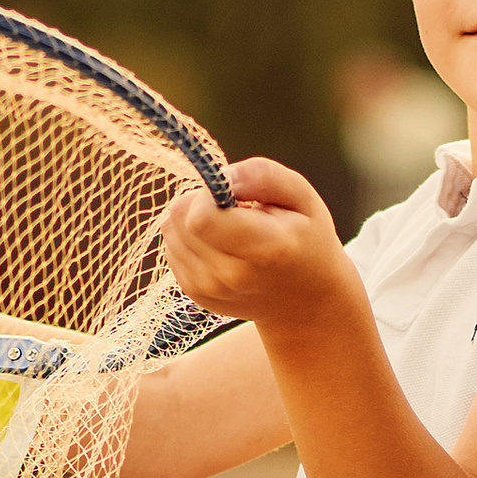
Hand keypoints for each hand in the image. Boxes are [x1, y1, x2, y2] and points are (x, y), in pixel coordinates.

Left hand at [162, 159, 355, 335]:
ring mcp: (210, 289)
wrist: (305, 302)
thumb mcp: (302, 198)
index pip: (200, 216)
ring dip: (193, 220)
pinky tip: (221, 246)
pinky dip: (191, 239)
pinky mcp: (195, 293)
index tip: (234, 195)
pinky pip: (171, 247)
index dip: (209, 194)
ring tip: (229, 230)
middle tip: (235, 211)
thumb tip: (223, 176)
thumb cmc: (306, 240)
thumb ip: (264, 176)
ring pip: (170, 230)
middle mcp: (232, 275)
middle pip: (180, 218)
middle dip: (200, 201)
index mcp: (264, 248)